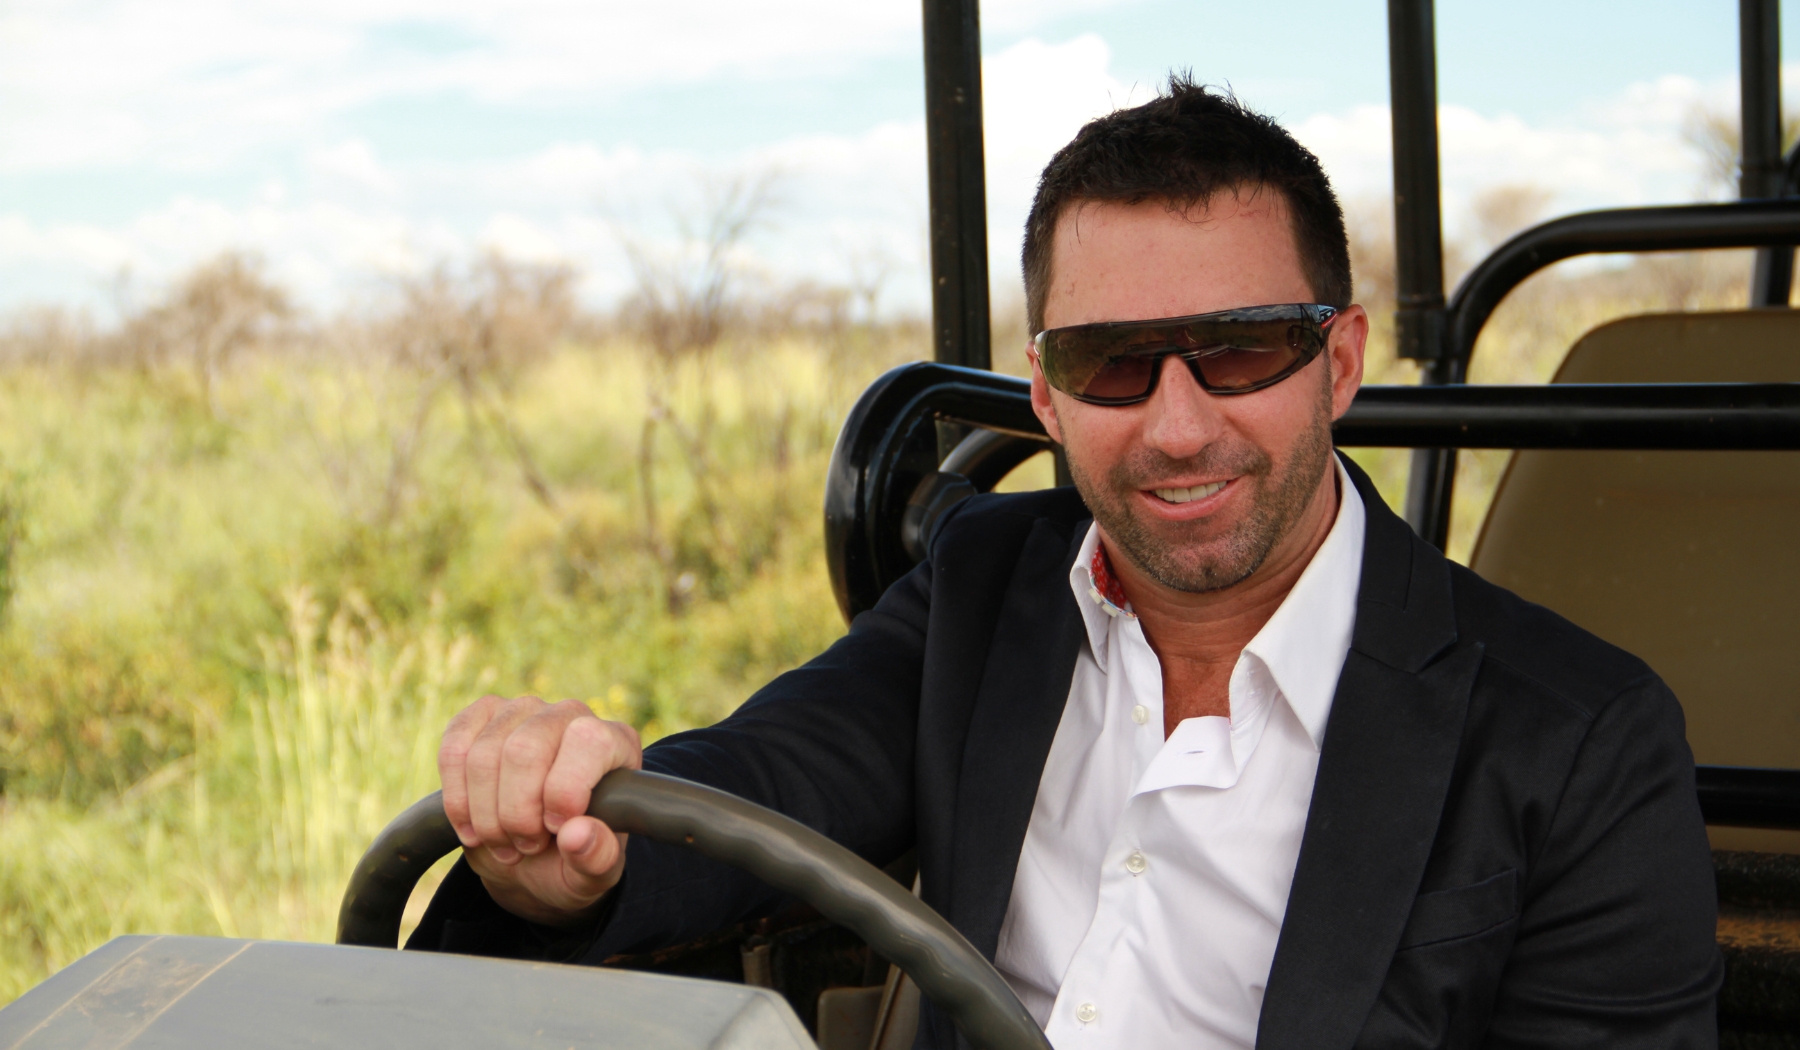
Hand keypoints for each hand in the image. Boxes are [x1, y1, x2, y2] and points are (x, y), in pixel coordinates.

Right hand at [438, 695, 642, 926]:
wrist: (532, 859)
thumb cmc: (571, 859)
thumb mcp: (594, 874)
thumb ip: (597, 858)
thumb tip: (577, 834)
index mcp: (615, 742)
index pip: (588, 741)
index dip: (564, 790)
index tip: (556, 830)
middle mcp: (570, 714)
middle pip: (525, 750)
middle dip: (516, 813)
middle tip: (526, 846)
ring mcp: (523, 710)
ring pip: (482, 755)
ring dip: (485, 815)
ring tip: (504, 842)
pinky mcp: (481, 717)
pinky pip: (454, 749)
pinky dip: (457, 800)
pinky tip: (473, 827)